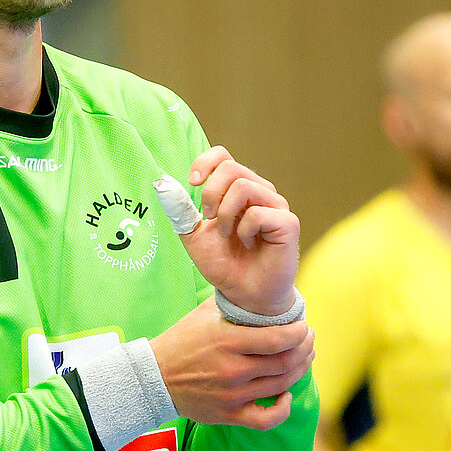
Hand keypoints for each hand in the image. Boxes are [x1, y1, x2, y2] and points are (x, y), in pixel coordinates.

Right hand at [149, 298, 312, 428]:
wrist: (154, 377)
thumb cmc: (182, 340)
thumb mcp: (205, 313)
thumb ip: (234, 302)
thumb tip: (263, 290)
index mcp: (227, 341)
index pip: (277, 340)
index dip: (299, 334)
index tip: (304, 326)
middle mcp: (233, 370)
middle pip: (285, 362)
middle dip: (305, 349)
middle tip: (309, 339)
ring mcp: (232, 395)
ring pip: (281, 386)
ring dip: (300, 370)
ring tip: (304, 358)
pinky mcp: (229, 414)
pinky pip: (266, 419)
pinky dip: (283, 409)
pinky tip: (287, 395)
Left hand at [166, 147, 299, 315]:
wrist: (244, 294)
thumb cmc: (224, 263)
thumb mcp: (193, 236)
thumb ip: (180, 210)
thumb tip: (162, 184)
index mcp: (238, 188)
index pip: (223, 156)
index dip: (204, 162)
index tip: (192, 182)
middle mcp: (260, 191)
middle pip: (231, 168)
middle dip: (211, 193)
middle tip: (209, 219)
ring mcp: (276, 205)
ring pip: (244, 186)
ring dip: (226, 215)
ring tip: (228, 236)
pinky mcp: (288, 223)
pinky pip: (258, 213)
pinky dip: (244, 231)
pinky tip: (249, 244)